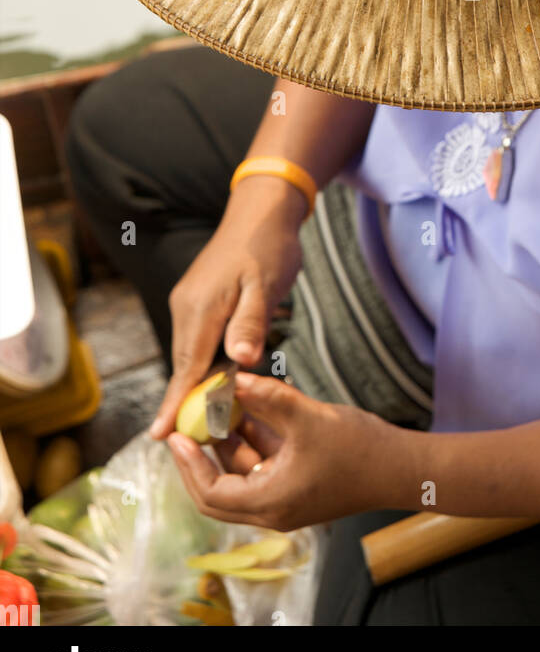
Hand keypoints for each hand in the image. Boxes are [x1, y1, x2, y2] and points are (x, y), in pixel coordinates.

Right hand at [151, 178, 306, 437]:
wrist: (262, 210)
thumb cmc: (268, 246)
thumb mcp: (265, 285)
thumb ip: (251, 323)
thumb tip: (239, 361)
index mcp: (203, 307)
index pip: (187, 366)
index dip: (175, 403)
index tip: (158, 435)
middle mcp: (188, 307)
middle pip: (186, 365)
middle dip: (186, 402)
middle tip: (190, 440)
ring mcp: (190, 303)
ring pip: (191, 353)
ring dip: (197, 383)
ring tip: (203, 421)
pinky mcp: (198, 300)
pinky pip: (197, 340)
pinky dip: (203, 362)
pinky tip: (215, 380)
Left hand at [166, 373, 415, 530]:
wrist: (401, 467)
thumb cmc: (359, 449)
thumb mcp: (308, 418)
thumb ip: (269, 398)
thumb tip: (233, 379)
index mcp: (270, 502)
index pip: (211, 493)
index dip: (189, 464)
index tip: (176, 435)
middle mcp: (273, 509)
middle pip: (219, 493)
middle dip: (201, 458)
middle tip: (187, 428)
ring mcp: (287, 499)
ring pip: (242, 477)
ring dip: (229, 445)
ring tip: (219, 408)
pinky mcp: (299, 486)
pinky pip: (264, 469)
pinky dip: (253, 444)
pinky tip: (251, 411)